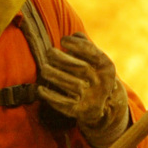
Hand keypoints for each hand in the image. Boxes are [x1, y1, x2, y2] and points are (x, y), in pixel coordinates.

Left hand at [36, 33, 129, 147]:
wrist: (101, 104)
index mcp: (106, 67)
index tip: (63, 40)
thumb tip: (74, 36)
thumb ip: (85, 45)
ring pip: (72, 86)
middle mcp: (102, 83)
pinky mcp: (80, 111)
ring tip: (44, 68)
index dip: (78, 45)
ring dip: (55, 75)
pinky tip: (40, 89)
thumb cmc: (92, 73)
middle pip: (82, 69)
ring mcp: (92, 98)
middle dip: (63, 59)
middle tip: (49, 52)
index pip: (93, 53)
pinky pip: (65, 103)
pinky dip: (51, 96)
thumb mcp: (94, 60)